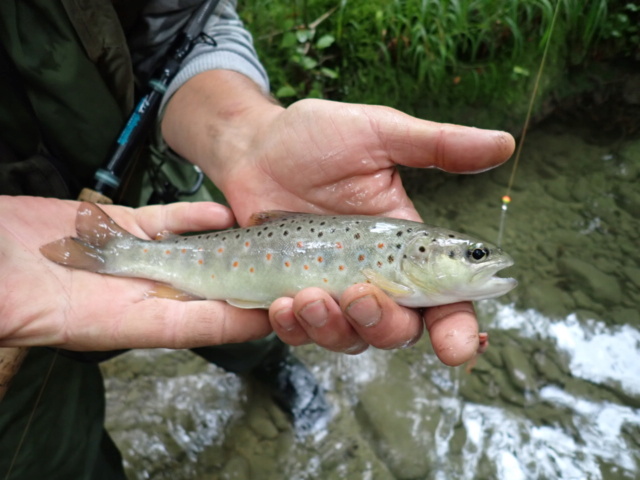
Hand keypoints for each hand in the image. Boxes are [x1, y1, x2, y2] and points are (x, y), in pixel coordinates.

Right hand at [0, 196, 271, 349]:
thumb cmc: (10, 294)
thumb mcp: (50, 312)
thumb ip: (98, 315)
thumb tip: (175, 318)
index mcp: (127, 322)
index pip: (202, 324)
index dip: (244, 319)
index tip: (282, 310)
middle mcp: (137, 293)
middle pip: (206, 289)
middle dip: (245, 283)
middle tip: (288, 270)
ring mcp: (131, 258)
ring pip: (192, 252)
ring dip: (229, 246)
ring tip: (265, 236)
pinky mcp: (117, 227)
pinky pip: (165, 222)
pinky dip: (192, 216)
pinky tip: (221, 211)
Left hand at [162, 71, 514, 364]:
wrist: (253, 147)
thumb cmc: (317, 137)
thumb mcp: (378, 133)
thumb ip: (437, 146)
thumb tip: (505, 144)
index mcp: (406, 248)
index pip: (444, 301)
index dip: (456, 331)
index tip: (458, 349)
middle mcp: (374, 277)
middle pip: (398, 330)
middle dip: (384, 325)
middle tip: (358, 295)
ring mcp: (331, 290)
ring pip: (349, 339)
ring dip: (333, 328)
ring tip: (308, 295)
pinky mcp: (290, 295)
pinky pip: (299, 332)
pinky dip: (292, 327)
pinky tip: (280, 302)